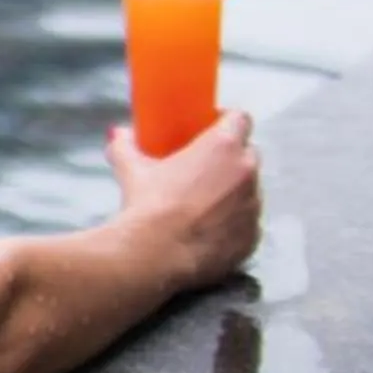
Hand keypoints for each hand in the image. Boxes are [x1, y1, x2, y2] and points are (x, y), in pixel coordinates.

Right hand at [107, 111, 260, 289]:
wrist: (158, 254)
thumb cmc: (149, 203)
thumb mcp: (130, 165)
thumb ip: (126, 144)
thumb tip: (119, 135)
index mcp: (223, 146)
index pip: (241, 118)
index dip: (227, 121)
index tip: (210, 129)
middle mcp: (246, 173)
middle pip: (249, 153)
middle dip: (233, 157)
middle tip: (206, 166)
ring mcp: (253, 209)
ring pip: (251, 190)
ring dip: (235, 191)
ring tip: (207, 202)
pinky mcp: (252, 239)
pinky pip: (249, 223)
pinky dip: (235, 223)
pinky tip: (211, 229)